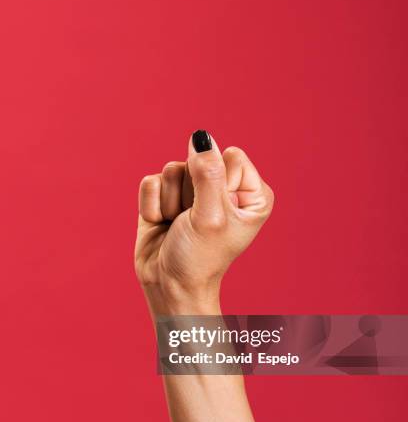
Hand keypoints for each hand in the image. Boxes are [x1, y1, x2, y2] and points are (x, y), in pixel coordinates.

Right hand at [135, 130, 273, 313]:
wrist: (168, 285)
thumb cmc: (199, 257)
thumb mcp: (211, 216)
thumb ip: (208, 172)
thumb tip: (201, 136)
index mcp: (249, 192)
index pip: (230, 156)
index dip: (216, 183)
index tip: (215, 213)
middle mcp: (223, 187)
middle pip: (198, 160)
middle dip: (189, 193)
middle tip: (193, 222)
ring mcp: (193, 190)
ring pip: (171, 168)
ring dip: (170, 202)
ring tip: (178, 225)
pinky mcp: (165, 195)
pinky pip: (150, 182)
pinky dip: (152, 206)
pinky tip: (163, 224)